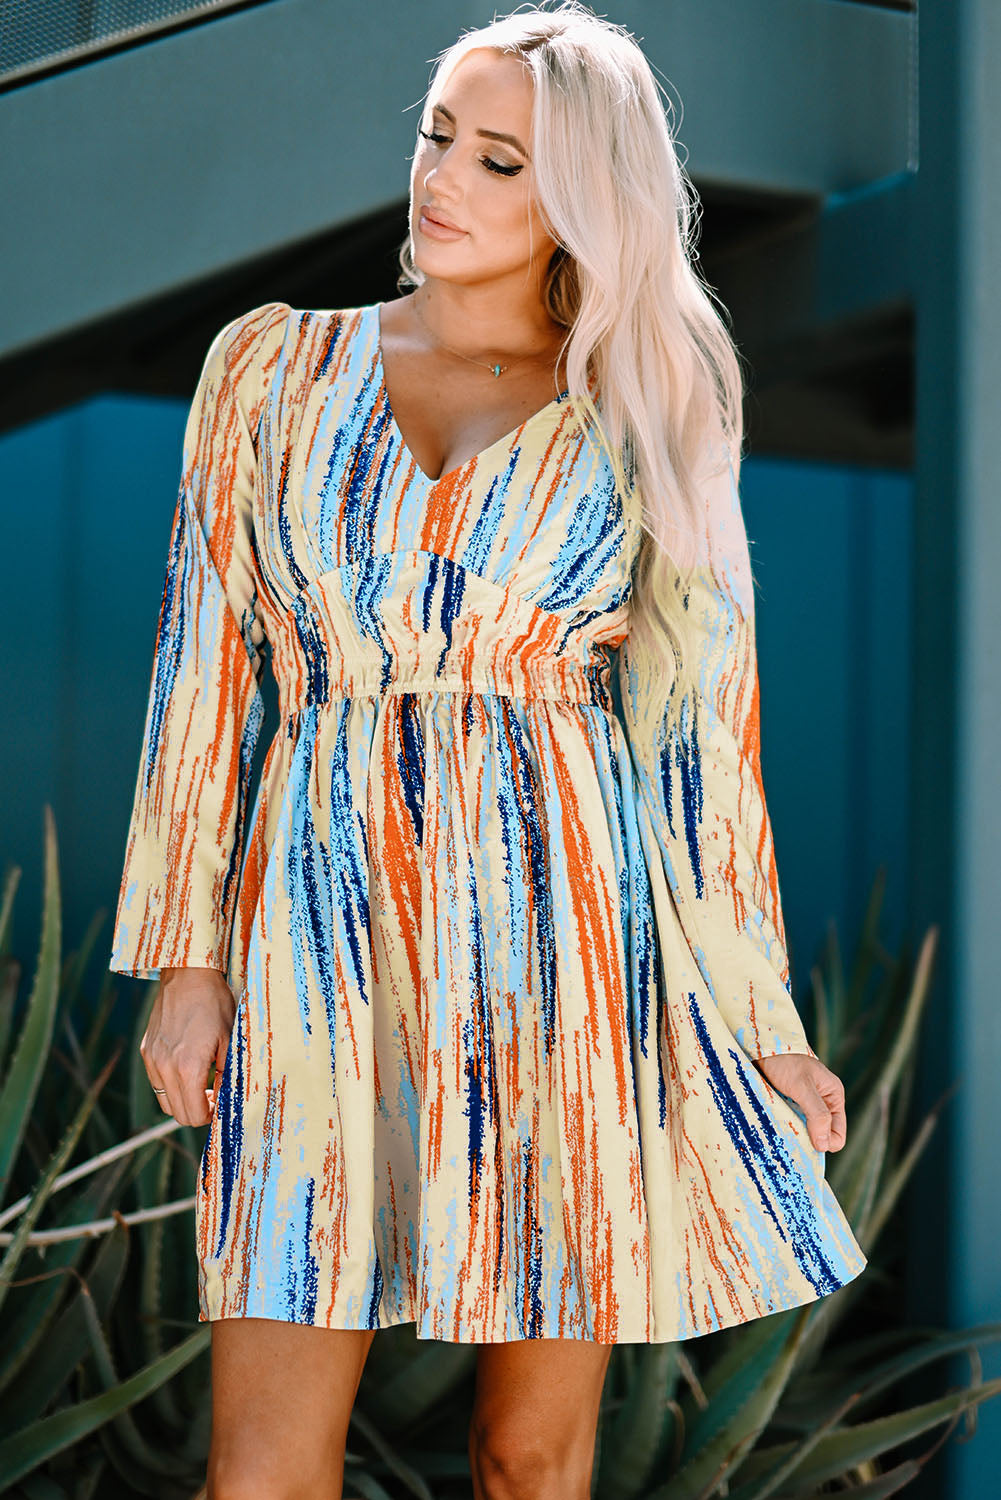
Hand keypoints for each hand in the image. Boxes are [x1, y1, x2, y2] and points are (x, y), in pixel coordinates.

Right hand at [140, 968, 236, 1126]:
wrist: (188, 975)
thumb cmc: (215, 1004)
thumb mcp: (230, 1040)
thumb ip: (227, 1075)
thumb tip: (227, 1099)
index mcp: (187, 1068)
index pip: (194, 1116)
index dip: (210, 1116)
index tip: (220, 1104)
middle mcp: (164, 1068)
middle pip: (178, 1114)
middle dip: (198, 1112)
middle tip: (214, 1097)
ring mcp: (152, 1060)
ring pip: (164, 1101)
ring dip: (183, 1100)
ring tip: (201, 1084)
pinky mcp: (146, 1051)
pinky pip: (156, 1082)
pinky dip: (171, 1085)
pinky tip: (186, 1068)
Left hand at [752, 1051, 846, 1152]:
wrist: (760, 1045)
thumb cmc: (784, 1061)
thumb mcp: (802, 1086)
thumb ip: (817, 1114)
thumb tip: (825, 1146)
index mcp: (833, 1096)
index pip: (837, 1135)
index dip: (824, 1143)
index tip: (805, 1141)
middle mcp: (821, 1102)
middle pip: (820, 1135)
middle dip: (807, 1139)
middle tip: (789, 1134)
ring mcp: (804, 1104)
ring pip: (804, 1131)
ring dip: (793, 1133)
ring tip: (780, 1127)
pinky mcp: (788, 1104)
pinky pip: (790, 1124)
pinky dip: (783, 1126)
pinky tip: (774, 1122)